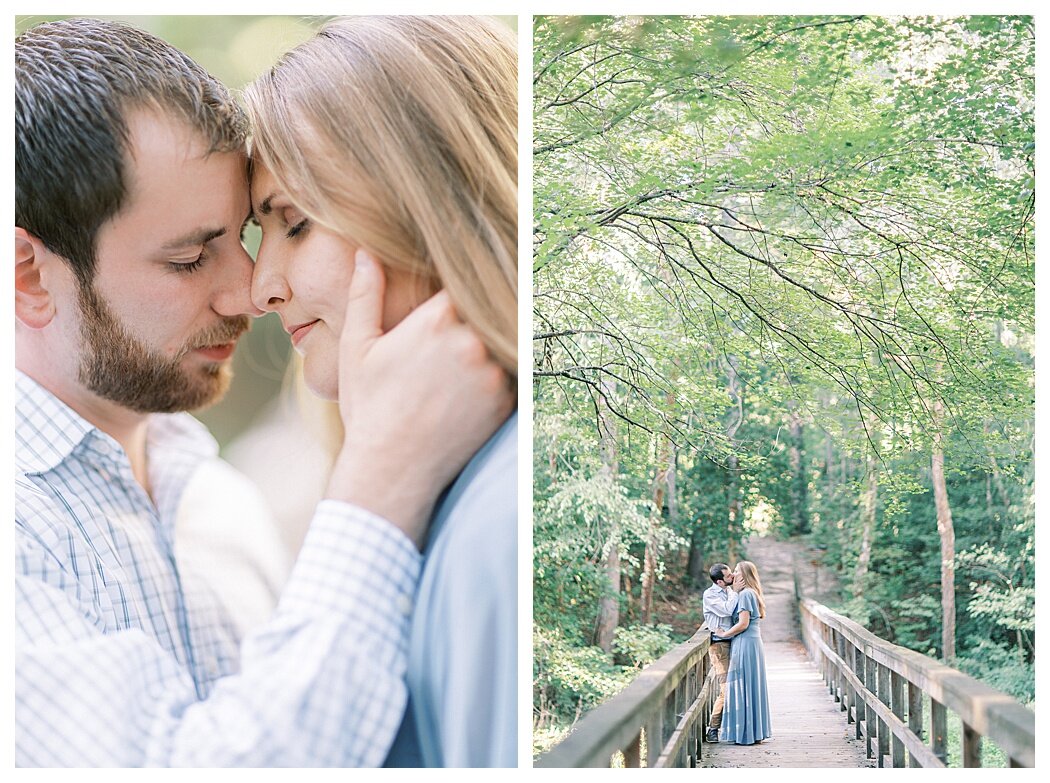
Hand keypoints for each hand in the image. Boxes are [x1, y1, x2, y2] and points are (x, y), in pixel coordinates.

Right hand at [324, 251, 513, 547]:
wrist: (391, 469)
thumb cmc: (369, 407)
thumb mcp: (357, 348)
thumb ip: (366, 295)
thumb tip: (366, 253)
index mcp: (437, 319)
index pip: (462, 283)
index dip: (457, 290)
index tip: (449, 301)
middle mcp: (472, 341)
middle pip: (485, 311)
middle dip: (473, 318)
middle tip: (454, 340)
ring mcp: (493, 372)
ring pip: (501, 340)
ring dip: (489, 345)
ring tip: (462, 365)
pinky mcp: (506, 400)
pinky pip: (510, 373)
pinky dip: (497, 375)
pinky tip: (470, 390)